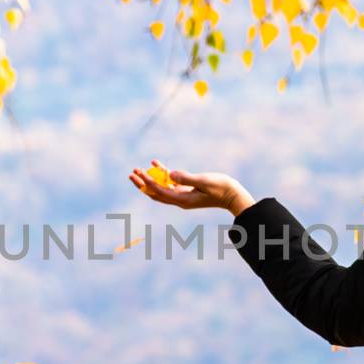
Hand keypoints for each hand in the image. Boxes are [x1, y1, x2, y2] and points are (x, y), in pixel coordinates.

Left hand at [128, 159, 255, 215]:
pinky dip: (163, 174)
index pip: (159, 191)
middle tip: (131, 174)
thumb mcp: (204, 181)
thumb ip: (187, 178)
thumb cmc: (221, 188)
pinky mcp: (187, 190)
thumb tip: (170, 174)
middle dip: (142, 184)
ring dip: (150, 179)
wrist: (233, 195)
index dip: (147, 182)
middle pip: (155, 193)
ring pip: (161, 188)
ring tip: (138, 169)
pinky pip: (171, 183)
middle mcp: (180, 200)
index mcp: (183, 200)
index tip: (138, 173)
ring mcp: (183, 196)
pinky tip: (155, 163)